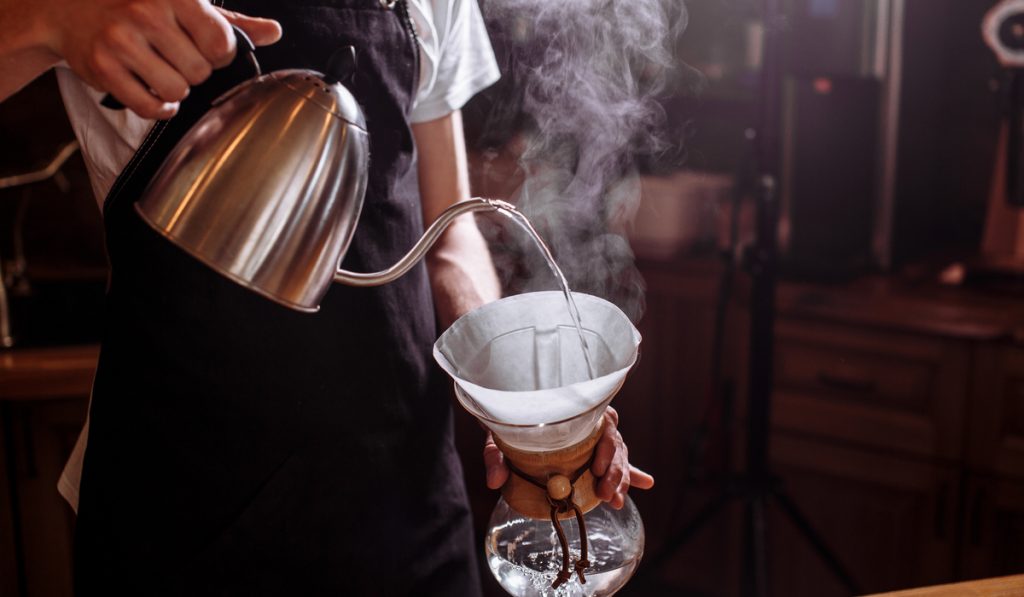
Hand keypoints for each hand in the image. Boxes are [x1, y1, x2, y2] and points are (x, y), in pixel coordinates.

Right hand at [42, 0, 280, 118]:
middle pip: (201, 72)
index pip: (221, 44)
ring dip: (175, 89)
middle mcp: (145, 13)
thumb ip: (231, 22)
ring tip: (159, 70)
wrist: (70, 11)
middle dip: (193, 72)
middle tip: (173, 58)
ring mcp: (121, 41)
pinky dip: (158, 108)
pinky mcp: (103, 68)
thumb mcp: (185, 5)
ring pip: (178, 92)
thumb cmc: (137, 7)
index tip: (203, 49)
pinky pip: (151, 108)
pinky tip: (151, 91)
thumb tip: (274, 32)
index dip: (218, 55)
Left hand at [483, 406, 654, 508]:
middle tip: (605, 494)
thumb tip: (494, 482)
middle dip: (615, 471)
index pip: (603, 422)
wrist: (507, 417)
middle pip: (614, 442)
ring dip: (621, 478)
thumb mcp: (498, 438)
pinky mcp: (594, 453)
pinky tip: (647, 483)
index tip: (597, 467)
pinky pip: (617, 462)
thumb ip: (495, 456)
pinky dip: (632, 472)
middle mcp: (588, 422)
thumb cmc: (507, 424)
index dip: (605, 445)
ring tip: (616, 501)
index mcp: (573, 412)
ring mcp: (594, 438)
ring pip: (618, 455)